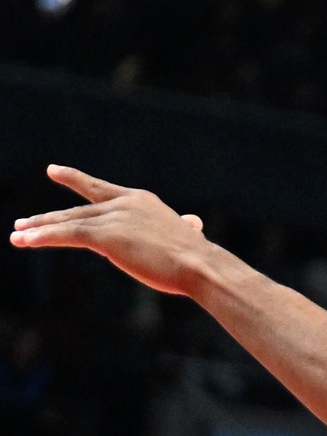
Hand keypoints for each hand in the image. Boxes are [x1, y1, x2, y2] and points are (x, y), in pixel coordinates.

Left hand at [11, 166, 214, 294]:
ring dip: (39, 229)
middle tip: (22, 223)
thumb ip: (184, 227)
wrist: (199, 265)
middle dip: (47, 218)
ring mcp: (113, 217)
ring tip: (16, 234)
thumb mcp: (186, 235)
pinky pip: (67, 235)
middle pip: (77, 210)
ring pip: (67, 222)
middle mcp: (124, 203)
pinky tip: (24, 241)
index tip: (53, 170)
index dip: (74, 179)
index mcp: (141, 200)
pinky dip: (43, 237)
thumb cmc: (196, 257)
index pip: (100, 188)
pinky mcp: (105, 236)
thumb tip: (195, 225)